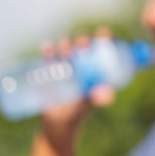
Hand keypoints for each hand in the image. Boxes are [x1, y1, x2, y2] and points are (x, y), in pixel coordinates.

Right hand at [37, 33, 114, 148]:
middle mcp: (81, 60)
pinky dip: (47, 50)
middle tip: (84, 46)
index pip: (103, 45)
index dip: (105, 36)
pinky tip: (47, 48)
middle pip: (83, 43)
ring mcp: (64, 63)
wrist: (59, 122)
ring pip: (65, 46)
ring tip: (66, 49)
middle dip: (83, 40)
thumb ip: (100, 98)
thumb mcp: (92, 102)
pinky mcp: (48, 68)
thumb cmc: (81, 109)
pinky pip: (47, 56)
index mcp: (97, 65)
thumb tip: (108, 94)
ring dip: (65, 43)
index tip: (104, 34)